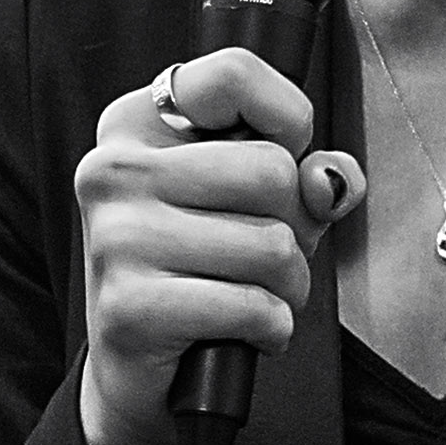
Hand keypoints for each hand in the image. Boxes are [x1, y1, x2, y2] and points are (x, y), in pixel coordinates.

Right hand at [70, 49, 364, 444]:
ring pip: (269, 243)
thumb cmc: (199, 271)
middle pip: (269, 169)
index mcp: (137, 124)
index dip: (288, 120)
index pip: (234, 75)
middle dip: (294, 225)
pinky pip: (252, 306)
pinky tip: (243, 331)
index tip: (284, 157)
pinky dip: (270, 327)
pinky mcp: (129, 306)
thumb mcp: (253, 204)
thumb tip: (331, 179)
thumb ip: (306, 174)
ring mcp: (115, 238)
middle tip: (266, 254)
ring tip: (255, 295)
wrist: (139, 369)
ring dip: (286, 285)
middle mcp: (114, 169)